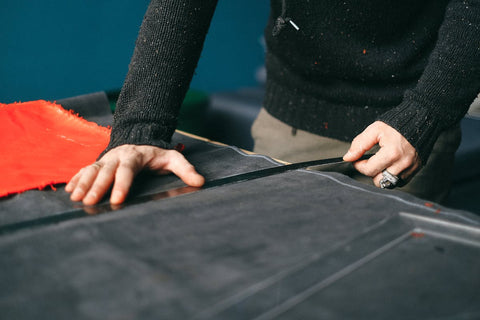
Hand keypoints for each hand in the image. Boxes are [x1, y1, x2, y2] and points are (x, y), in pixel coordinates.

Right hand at [65, 144, 204, 204]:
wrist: (141, 137)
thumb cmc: (157, 153)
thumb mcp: (174, 158)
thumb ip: (186, 169)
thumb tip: (200, 182)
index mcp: (135, 156)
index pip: (127, 171)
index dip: (122, 185)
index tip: (117, 200)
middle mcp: (118, 156)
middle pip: (106, 171)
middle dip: (97, 187)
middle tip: (90, 202)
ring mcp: (107, 159)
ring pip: (92, 170)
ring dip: (83, 183)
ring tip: (75, 198)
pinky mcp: (99, 162)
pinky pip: (86, 169)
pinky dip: (77, 179)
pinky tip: (69, 190)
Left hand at [343, 121, 420, 186]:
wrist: (420, 121)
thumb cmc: (398, 125)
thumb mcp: (375, 130)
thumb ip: (359, 144)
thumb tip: (349, 157)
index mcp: (392, 153)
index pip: (368, 170)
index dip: (359, 165)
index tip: (358, 160)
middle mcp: (402, 164)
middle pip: (379, 182)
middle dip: (371, 173)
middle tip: (371, 161)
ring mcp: (410, 168)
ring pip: (389, 184)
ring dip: (382, 176)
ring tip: (382, 163)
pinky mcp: (416, 170)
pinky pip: (400, 182)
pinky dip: (393, 176)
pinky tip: (391, 165)